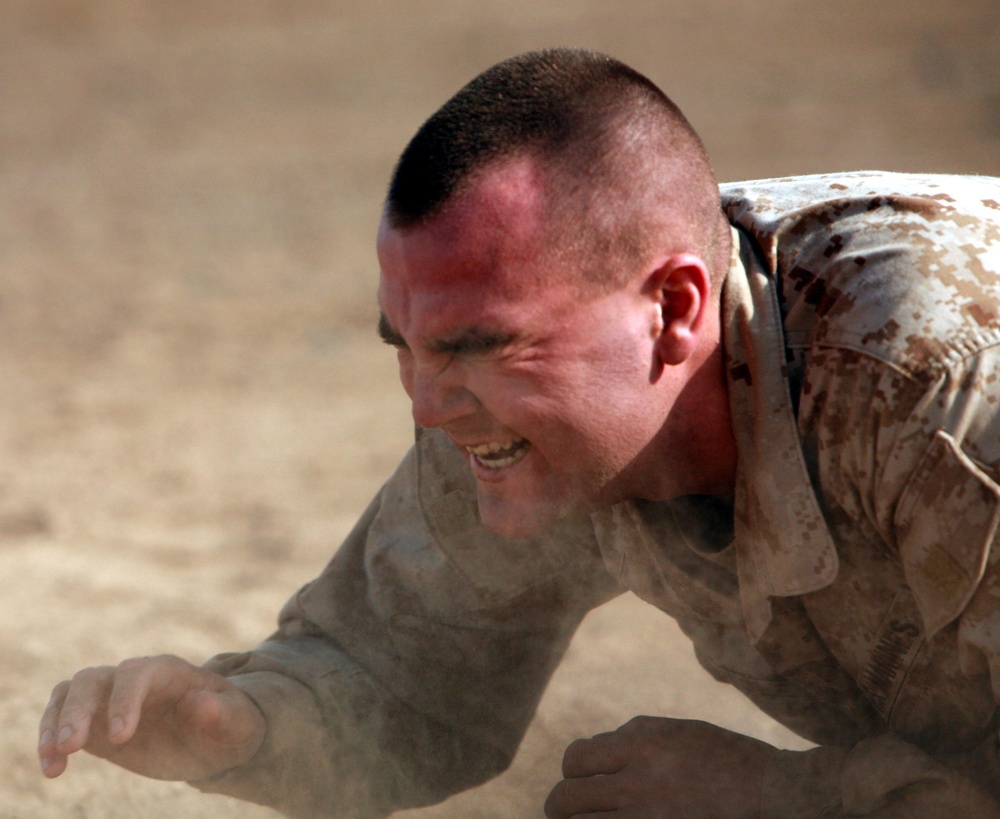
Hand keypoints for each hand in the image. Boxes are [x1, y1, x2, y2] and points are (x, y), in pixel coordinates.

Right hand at [38, 654, 265, 781]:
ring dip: (54, 722)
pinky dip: (49, 740)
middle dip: (79, 709)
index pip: (137, 673)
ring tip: (54, 759)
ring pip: (70, 693)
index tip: (121, 738)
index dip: (124, 700)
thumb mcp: (237, 723)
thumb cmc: (231, 724)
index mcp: (168, 671)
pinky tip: (53, 770)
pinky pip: (61, 720)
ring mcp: (110, 699)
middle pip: (94, 679)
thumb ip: (222, 713)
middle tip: (72, 746)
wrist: (217, 738)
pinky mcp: (96, 724)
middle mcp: (134, 679)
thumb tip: (200, 703)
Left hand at [544, 716, 775, 817]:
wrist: (774, 793)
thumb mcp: (677, 732)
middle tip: (563, 811)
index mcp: (641, 745)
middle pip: (566, 798)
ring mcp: (648, 816)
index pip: (577, 759)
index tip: (579, 779)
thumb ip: (633, 738)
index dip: (571, 770)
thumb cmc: (727, 758)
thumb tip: (595, 751)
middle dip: (560, 807)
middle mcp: (638, 782)